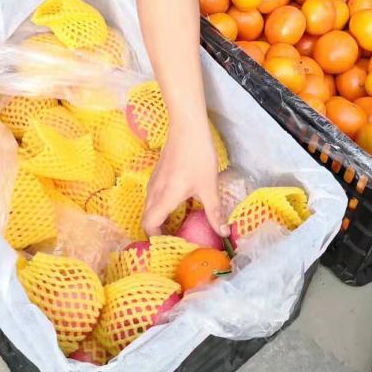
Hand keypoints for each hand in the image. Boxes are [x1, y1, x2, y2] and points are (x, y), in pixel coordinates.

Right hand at [141, 120, 227, 237]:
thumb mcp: (209, 186)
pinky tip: (180, 203)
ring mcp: (154, 180)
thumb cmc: (197, 155)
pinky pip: (154, 196)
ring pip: (150, 206)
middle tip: (177, 239)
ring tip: (179, 225)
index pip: (149, 225)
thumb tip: (224, 233)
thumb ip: (215, 212)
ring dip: (161, 218)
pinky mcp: (158, 172)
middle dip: (159, 231)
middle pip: (147, 218)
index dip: (156, 238)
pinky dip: (162, 206)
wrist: (187, 126)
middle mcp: (154, 191)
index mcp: (164, 198)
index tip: (171, 245)